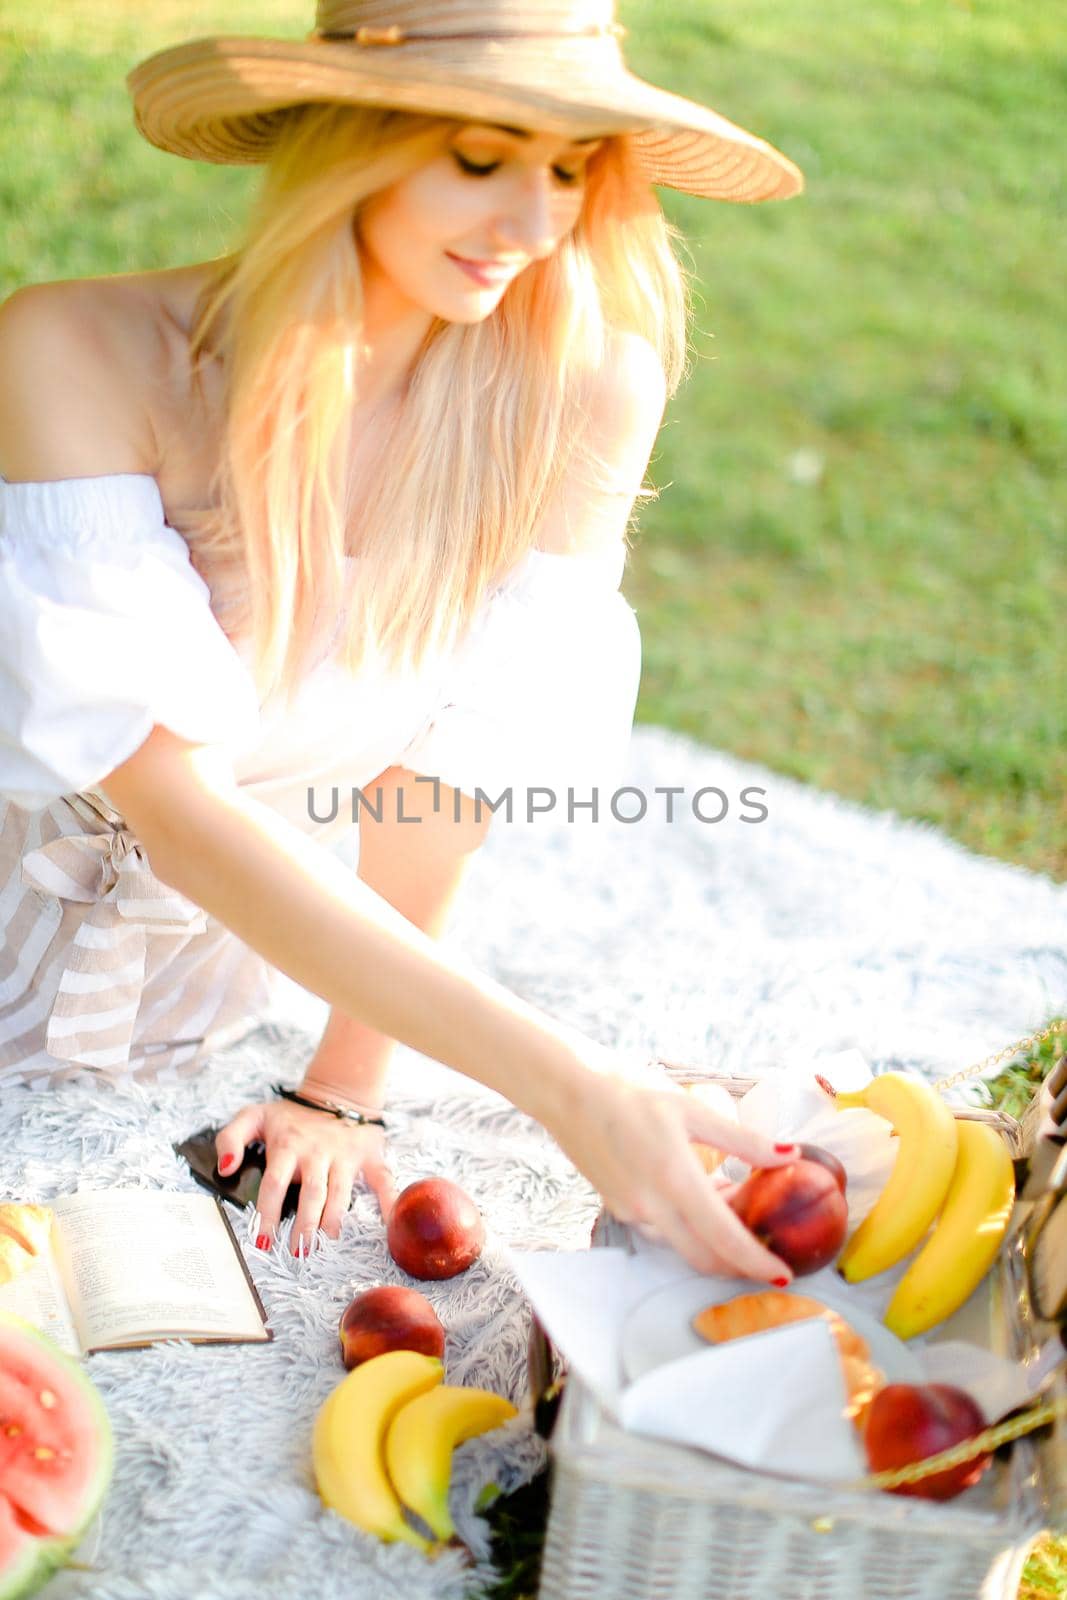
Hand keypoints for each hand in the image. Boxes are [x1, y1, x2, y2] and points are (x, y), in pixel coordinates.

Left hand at [215, 1099, 397, 1255]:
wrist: (337, 1090)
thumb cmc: (291, 1114)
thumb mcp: (254, 1116)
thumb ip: (230, 1139)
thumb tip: (225, 1169)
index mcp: (287, 1146)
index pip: (274, 1184)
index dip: (267, 1214)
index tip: (263, 1241)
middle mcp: (316, 1153)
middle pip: (310, 1193)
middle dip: (304, 1225)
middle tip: (298, 1251)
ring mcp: (344, 1156)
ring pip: (340, 1192)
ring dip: (333, 1220)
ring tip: (325, 1243)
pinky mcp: (368, 1157)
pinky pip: (381, 1179)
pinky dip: (388, 1200)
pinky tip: (390, 1221)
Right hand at [548, 1073, 799, 1281]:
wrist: (566, 1088)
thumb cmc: (629, 1090)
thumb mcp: (692, 1108)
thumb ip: (743, 1140)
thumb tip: (790, 1154)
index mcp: (675, 1181)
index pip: (725, 1240)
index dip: (757, 1263)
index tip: (785, 1274)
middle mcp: (650, 1207)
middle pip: (704, 1258)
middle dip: (740, 1265)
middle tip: (769, 1253)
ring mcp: (630, 1210)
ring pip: (682, 1245)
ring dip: (713, 1240)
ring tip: (737, 1207)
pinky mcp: (617, 1206)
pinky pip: (661, 1230)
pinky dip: (687, 1225)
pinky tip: (701, 1197)